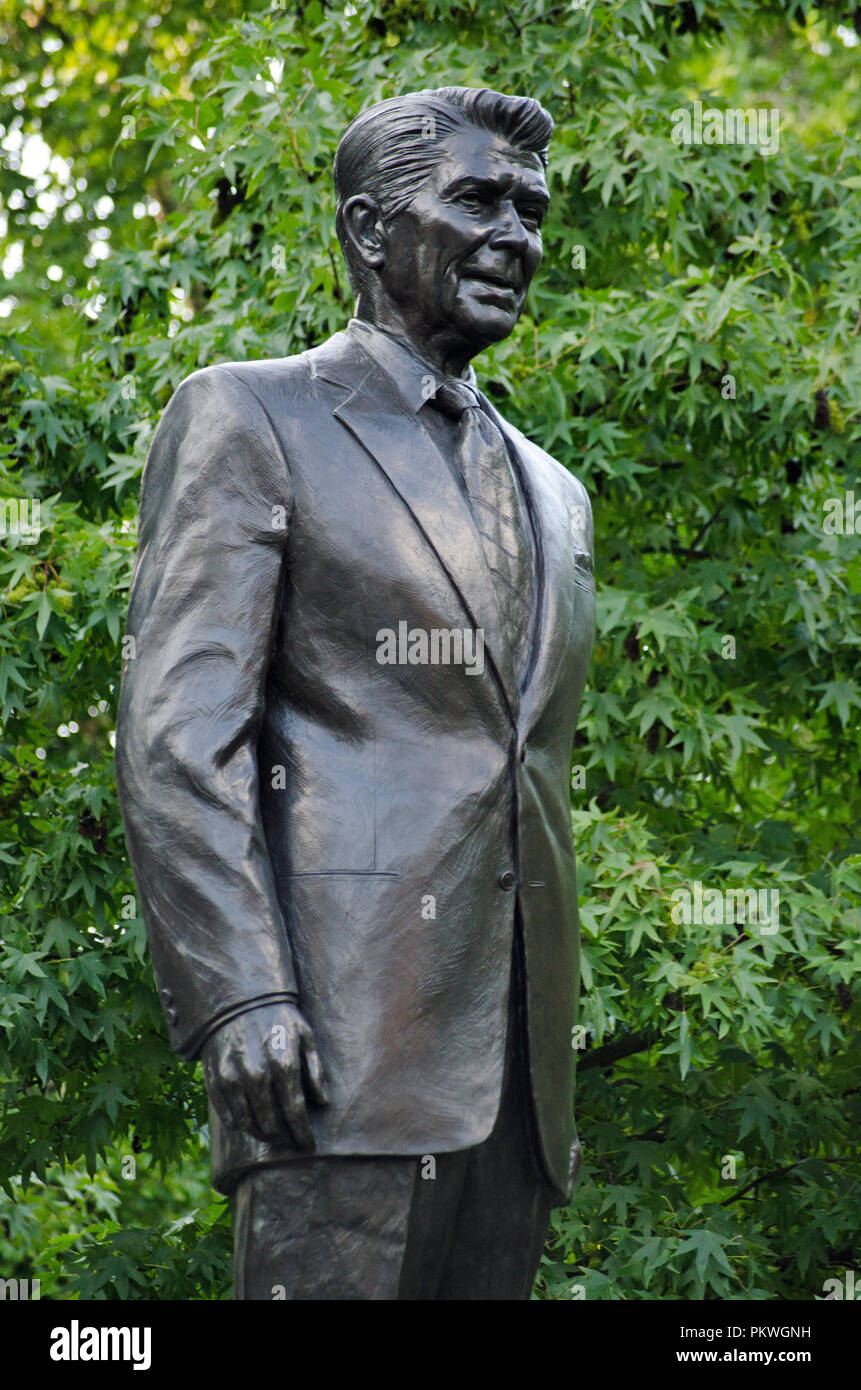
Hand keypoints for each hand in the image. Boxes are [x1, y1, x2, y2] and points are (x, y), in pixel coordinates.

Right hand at [201, 1002, 327, 1149]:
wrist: (237, 1001)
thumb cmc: (278, 1018)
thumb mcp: (304, 1036)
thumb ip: (315, 1070)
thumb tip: (323, 1103)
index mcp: (283, 1064)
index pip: (295, 1112)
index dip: (303, 1133)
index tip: (309, 1145)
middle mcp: (256, 1075)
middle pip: (272, 1123)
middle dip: (284, 1135)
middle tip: (290, 1136)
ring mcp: (232, 1079)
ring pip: (249, 1125)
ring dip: (262, 1133)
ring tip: (271, 1131)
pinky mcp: (214, 1081)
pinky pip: (229, 1117)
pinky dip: (241, 1124)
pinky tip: (250, 1119)